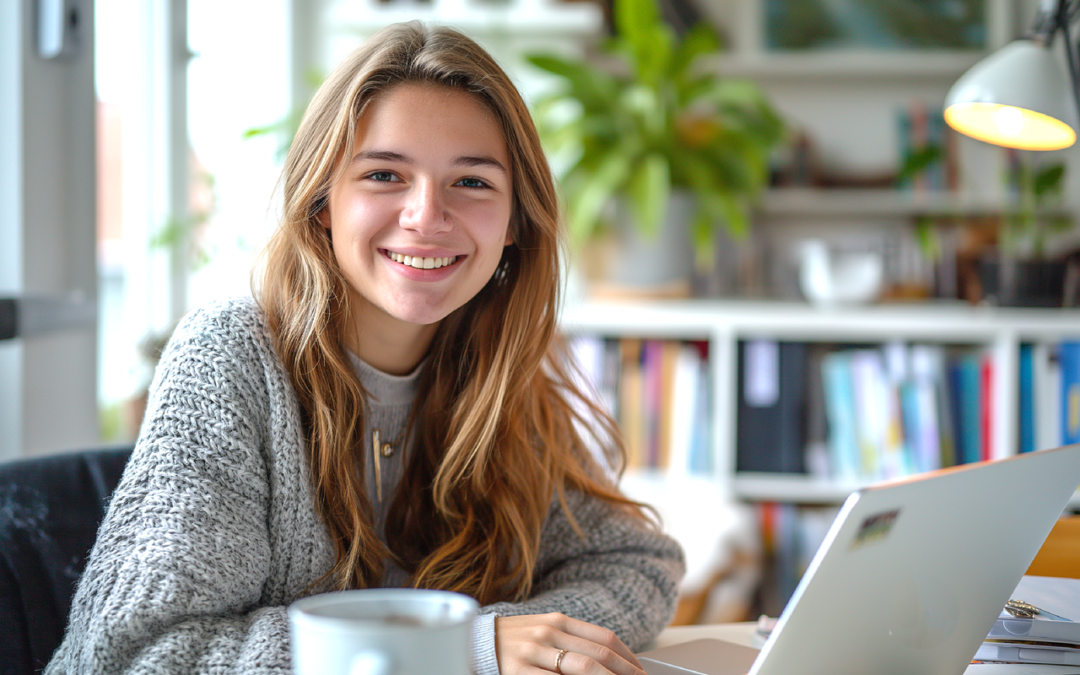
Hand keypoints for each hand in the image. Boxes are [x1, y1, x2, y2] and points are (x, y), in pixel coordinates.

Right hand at [494, 613, 646, 674]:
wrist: (471, 643)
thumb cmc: (513, 641)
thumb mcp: (544, 632)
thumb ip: (572, 641)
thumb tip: (608, 659)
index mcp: (560, 621)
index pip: (605, 639)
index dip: (629, 658)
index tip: (642, 673)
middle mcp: (549, 632)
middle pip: (599, 655)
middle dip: (626, 674)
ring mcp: (534, 651)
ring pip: (583, 669)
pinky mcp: (519, 671)